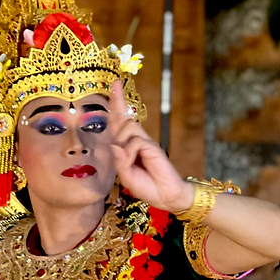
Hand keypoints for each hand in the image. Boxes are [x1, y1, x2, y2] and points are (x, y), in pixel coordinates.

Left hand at [108, 80, 192, 212]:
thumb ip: (119, 161)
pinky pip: (134, 142)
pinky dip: (129, 154)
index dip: (115, 108)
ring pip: (127, 128)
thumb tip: (115, 145)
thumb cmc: (146, 187)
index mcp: (129, 147)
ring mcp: (145, 142)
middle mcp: (136, 141)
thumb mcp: (126, 176)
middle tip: (115, 83)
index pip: (119, 124)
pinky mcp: (152, 146)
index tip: (113, 89)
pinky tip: (133, 163)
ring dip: (122, 142)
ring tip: (128, 160)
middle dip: (117, 101)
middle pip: (123, 117)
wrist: (166, 196)